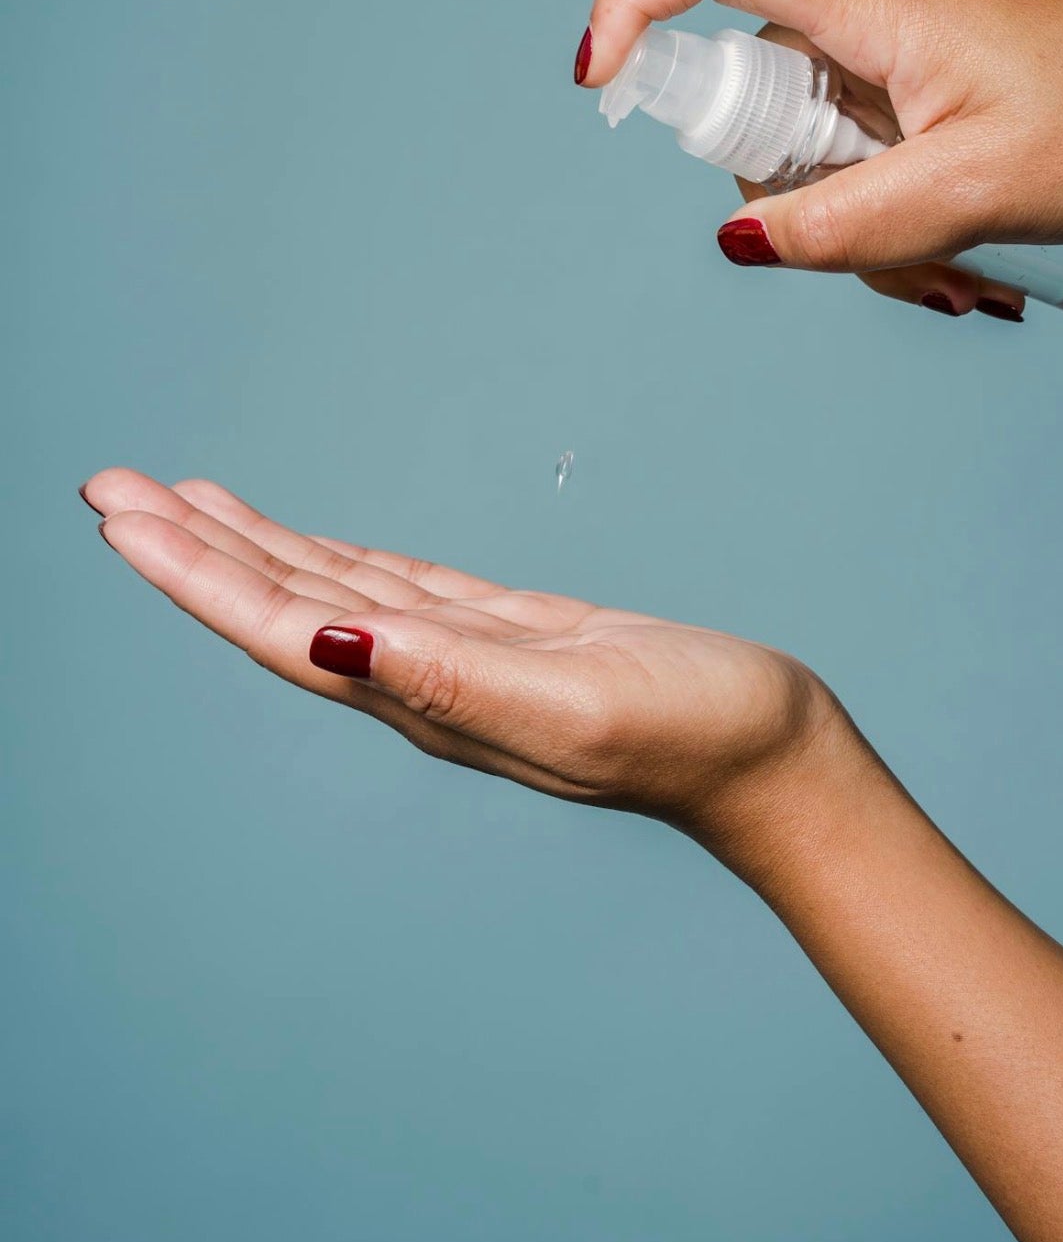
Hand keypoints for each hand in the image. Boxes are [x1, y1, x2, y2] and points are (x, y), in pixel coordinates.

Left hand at [83, 469, 1062, 1241]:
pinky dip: (334, 557)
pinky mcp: (505, 635)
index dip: (194, 572)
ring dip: (249, 547)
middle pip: (281, 604)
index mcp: (425, 694)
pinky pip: (393, 585)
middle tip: (112, 486)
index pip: (281, 626)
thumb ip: (448, 672)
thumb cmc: (691, 731)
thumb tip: (331, 636)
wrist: (771, 755)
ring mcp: (461, 658)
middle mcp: (422, 679)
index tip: (120, 514)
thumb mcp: (570, 701)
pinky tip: (305, 545)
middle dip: (192, 548)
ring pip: (328, 589)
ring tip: (179, 500)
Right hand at [579, 0, 1062, 314]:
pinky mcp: (946, 47)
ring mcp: (917, 20)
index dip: (633, 2)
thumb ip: (842, 228)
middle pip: (767, 90)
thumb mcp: (972, 198)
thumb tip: (737, 239)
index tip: (596, 77)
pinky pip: (873, 123)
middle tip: (906, 268)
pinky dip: (895, 190)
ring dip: (865, 212)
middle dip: (804, 197)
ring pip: (825, 127)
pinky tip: (968, 240)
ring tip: (962, 267)